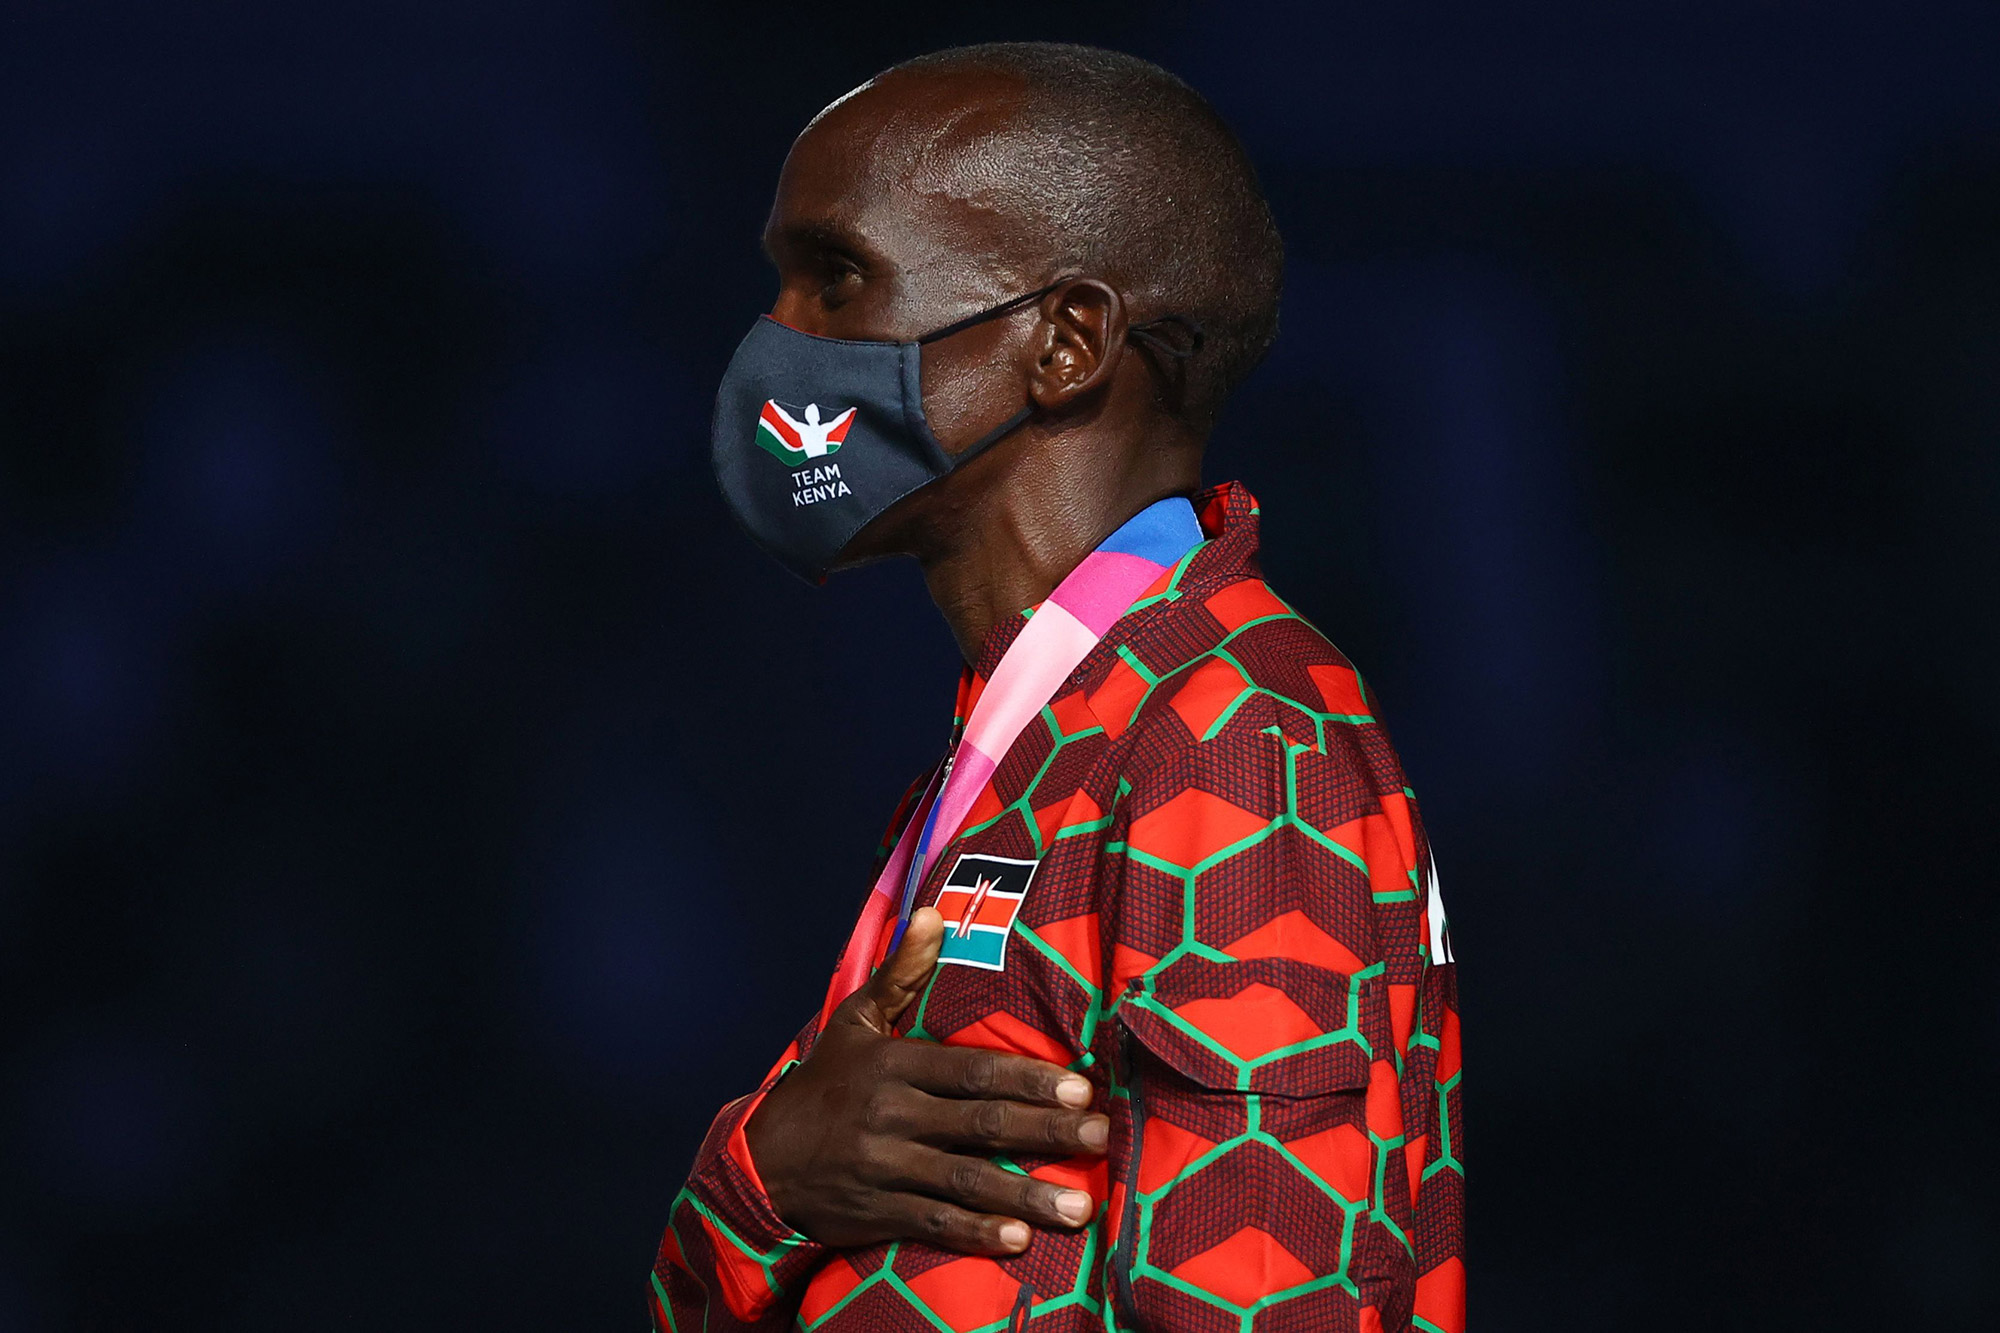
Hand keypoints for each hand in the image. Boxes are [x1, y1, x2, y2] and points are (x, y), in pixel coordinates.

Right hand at [743, 907, 1109, 1254]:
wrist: (759, 1163)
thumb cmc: (822, 1086)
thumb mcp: (854, 1022)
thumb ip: (901, 973)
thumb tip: (933, 914)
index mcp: (893, 1065)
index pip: (972, 1072)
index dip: (1028, 1080)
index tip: (1081, 1088)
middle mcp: (892, 1115)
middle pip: (981, 1124)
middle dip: (1046, 1132)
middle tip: (1101, 1137)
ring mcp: (885, 1167)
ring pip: (965, 1181)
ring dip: (1025, 1195)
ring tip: (1079, 1207)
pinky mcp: (878, 1213)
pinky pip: (935, 1224)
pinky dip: (976, 1234)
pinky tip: (1018, 1241)